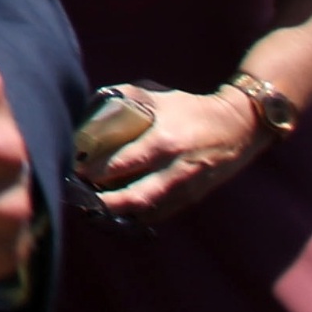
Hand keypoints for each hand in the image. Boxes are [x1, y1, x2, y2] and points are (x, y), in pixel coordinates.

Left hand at [85, 81, 270, 221]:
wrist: (238, 127)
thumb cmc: (190, 108)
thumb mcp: (157, 95)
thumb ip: (124, 97)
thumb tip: (90, 104)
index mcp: (164, 141)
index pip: (125, 163)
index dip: (97, 171)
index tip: (73, 170)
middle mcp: (176, 170)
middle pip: (136, 198)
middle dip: (104, 203)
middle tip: (79, 199)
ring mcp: (186, 188)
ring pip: (147, 212)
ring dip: (118, 213)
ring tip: (91, 208)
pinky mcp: (192, 199)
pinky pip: (160, 214)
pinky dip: (137, 216)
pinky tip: (117, 212)